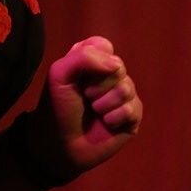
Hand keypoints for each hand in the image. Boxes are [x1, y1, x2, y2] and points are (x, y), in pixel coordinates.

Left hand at [30, 35, 142, 179]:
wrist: (60, 145)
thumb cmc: (58, 107)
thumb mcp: (60, 74)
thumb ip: (84, 57)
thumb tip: (117, 65)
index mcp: (92, 59)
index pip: (104, 46)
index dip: (92, 62)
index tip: (78, 77)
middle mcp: (110, 74)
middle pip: (117, 67)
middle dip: (97, 86)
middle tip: (85, 97)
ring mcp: (123, 95)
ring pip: (126, 88)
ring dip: (104, 104)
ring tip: (94, 112)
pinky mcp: (132, 116)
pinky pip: (133, 109)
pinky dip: (114, 118)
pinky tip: (106, 124)